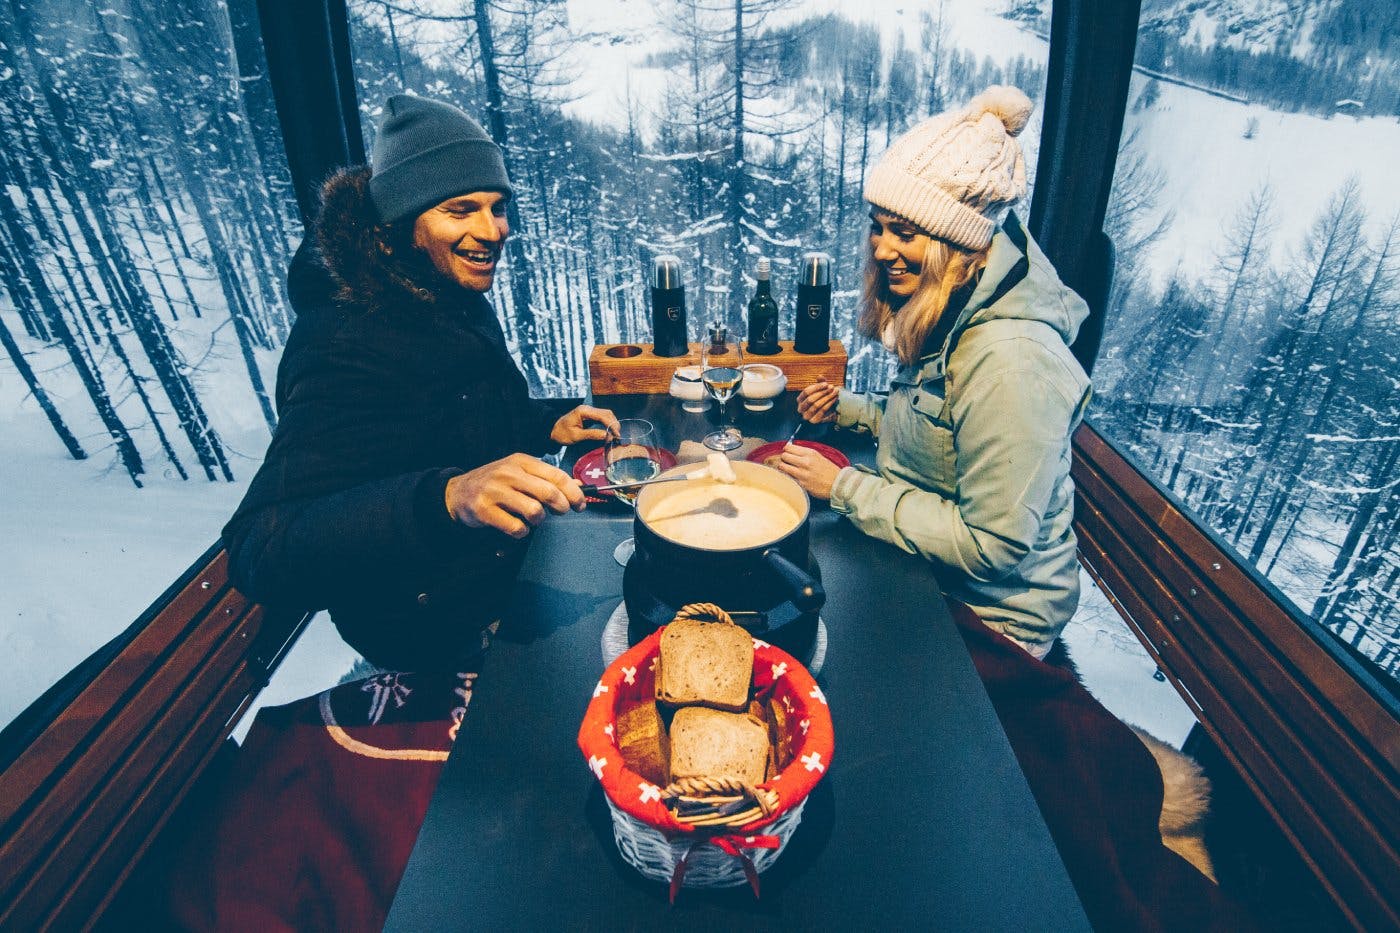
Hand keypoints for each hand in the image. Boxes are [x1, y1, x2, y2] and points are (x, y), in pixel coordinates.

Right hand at [445, 453, 585, 538]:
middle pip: (549, 493)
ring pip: (534, 511)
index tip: (580, 504)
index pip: (556, 475)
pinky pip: (516, 527)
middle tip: (561, 512)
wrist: (457, 492)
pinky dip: (522, 531)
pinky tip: (516, 526)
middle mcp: (509, 473)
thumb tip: (578, 487)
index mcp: (521, 462)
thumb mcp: (520, 473)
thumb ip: (547, 479)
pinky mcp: (485, 510)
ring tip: (532, 519)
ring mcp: (495, 491)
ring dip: (539, 520)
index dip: (574, 492)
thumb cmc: (495, 484)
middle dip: (562, 507)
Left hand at [550, 404, 620, 444]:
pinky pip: (602, 417)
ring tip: (616, 434)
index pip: (602, 416)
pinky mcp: (590, 415)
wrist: (554, 430)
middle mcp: (588, 409)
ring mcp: (589, 411)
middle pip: (606, 413)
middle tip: (618, 435)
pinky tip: (611, 430)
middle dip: (614, 424)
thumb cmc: (562, 433)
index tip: (617, 434)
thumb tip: (607, 435)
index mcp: (583, 411)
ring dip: (612, 423)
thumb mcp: (576, 436)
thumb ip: (592, 434)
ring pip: (606, 414)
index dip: (611, 425)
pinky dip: (608, 423)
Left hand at [773, 443, 840, 499]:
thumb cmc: (829, 470)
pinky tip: (791, 477)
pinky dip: (787, 477)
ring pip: (783, 467)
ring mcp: (802, 473)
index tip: (788, 452)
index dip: (786, 450)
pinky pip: (788, 477)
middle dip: (784, 458)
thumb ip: (805, 453)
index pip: (789, 447)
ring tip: (788, 470)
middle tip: (787, 461)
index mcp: (810, 453)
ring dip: (783, 468)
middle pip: (784, 456)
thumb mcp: (818, 456)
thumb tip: (791, 450)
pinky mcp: (801, 484)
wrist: (838, 484)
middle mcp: (805, 462)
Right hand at [796, 380, 838, 423]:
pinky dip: (829, 403)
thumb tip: (820, 376)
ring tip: (835, 392)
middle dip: (822, 392)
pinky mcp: (814, 420)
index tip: (826, 384)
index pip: (806, 392)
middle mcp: (801, 408)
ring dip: (827, 397)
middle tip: (832, 388)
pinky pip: (822, 411)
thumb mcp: (822, 389)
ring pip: (816, 405)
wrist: (830, 410)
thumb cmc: (823, 398)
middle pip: (810, 399)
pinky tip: (835, 398)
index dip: (816, 387)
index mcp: (800, 399)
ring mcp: (807, 415)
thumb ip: (820, 383)